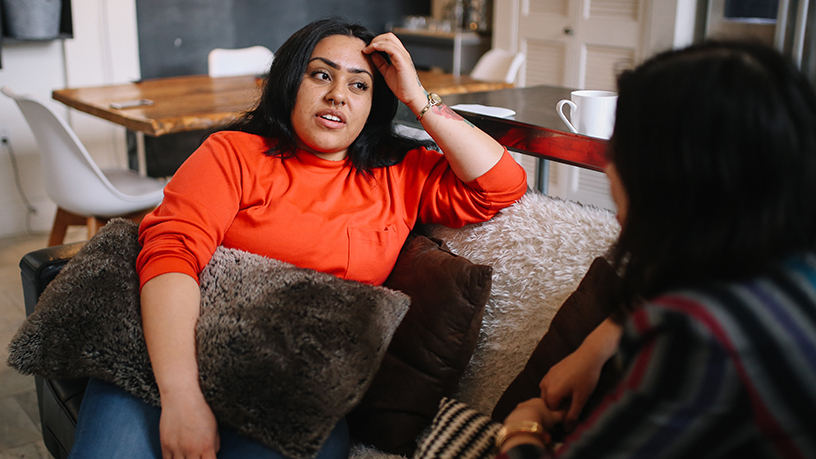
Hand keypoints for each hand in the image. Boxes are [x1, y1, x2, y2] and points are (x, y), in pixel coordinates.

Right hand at [158, 388, 219, 458]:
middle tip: (197, 457)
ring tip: (187, 457)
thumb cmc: (201, 410)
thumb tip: (212, 455)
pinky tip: (177, 458)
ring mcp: (176, 449)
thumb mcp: (214, 427)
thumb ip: (214, 445)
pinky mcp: (165, 445)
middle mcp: (191, 450)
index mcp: (206, 446)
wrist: (181, 397)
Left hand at [363, 33, 425, 110]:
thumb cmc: (402, 86)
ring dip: (376, 42)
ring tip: (368, 49)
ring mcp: (404, 56)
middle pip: (388, 36)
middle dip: (375, 39)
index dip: (376, 41)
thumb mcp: (387, 72)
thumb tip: (372, 54)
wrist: (411, 97)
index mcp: (400, 55)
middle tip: (367, 48)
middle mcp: (403, 53)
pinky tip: (373, 50)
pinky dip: (381, 46)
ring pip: (389, 39)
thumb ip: (380, 63)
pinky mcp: (403, 61)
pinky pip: (391, 48)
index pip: (388, 40)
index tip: (367, 49)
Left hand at [504, 397, 564, 430]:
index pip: (545, 405)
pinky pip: (519, 421)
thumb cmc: (541, 418)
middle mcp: (527, 402)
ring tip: (536, 430)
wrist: (524, 422)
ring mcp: (518, 409)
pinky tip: (526, 431)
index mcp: (538, 400)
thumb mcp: (555, 417)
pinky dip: (523, 425)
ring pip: (526, 415)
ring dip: (531, 421)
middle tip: (544, 427)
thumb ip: (562, 415)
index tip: (552, 422)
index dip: (549, 414)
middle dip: (539, 417)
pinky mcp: (511, 417)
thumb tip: (568, 414)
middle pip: (535, 410)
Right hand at [540, 317, 622, 431]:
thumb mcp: (581, 399)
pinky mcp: (551, 370)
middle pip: (547, 403)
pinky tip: (569, 385)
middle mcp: (545, 384)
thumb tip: (566, 429)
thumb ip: (572, 415)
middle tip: (573, 403)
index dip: (562, 414)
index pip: (551, 412)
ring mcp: (547, 376)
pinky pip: (549, 384)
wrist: (588, 354)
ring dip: (556, 397)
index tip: (573, 409)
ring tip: (572, 394)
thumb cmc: (586, 377)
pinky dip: (556, 389)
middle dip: (557, 406)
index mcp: (550, 393)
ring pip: (547, 393)